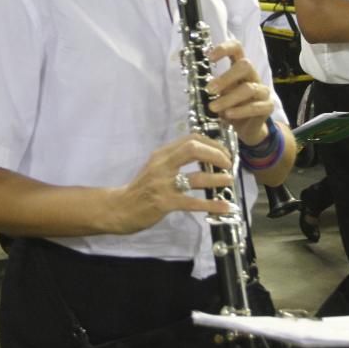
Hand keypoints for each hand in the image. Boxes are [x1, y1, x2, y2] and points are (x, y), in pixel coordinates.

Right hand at [113, 133, 233, 233]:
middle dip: (216, 154)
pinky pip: (193, 202)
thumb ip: (174, 159)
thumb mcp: (155, 167)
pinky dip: (211, 204)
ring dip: (217, 179)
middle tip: (228, 164)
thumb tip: (204, 155)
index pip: (190, 139)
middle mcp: (163, 165)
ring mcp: (163, 184)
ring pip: (196, 177)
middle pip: (193, 149)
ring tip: (229, 180)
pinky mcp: (165, 203)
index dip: (211, 143)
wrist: (119, 208)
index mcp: (162, 154)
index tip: (224, 152)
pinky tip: (224, 207)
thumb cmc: (141, 188)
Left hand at [205, 39, 272, 145]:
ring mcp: (263, 91)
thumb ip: (212, 88)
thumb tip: (195, 85)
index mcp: (240, 68)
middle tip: (209, 89)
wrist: (245, 129)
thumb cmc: (230, 107)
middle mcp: (253, 76)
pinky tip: (228, 115)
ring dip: (228, 98)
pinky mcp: (268, 107)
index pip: (237, 48)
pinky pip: (256, 107)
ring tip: (213, 107)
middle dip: (226, 77)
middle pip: (245, 65)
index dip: (224, 48)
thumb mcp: (218, 96)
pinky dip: (240, 111)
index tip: (209, 57)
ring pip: (249, 89)